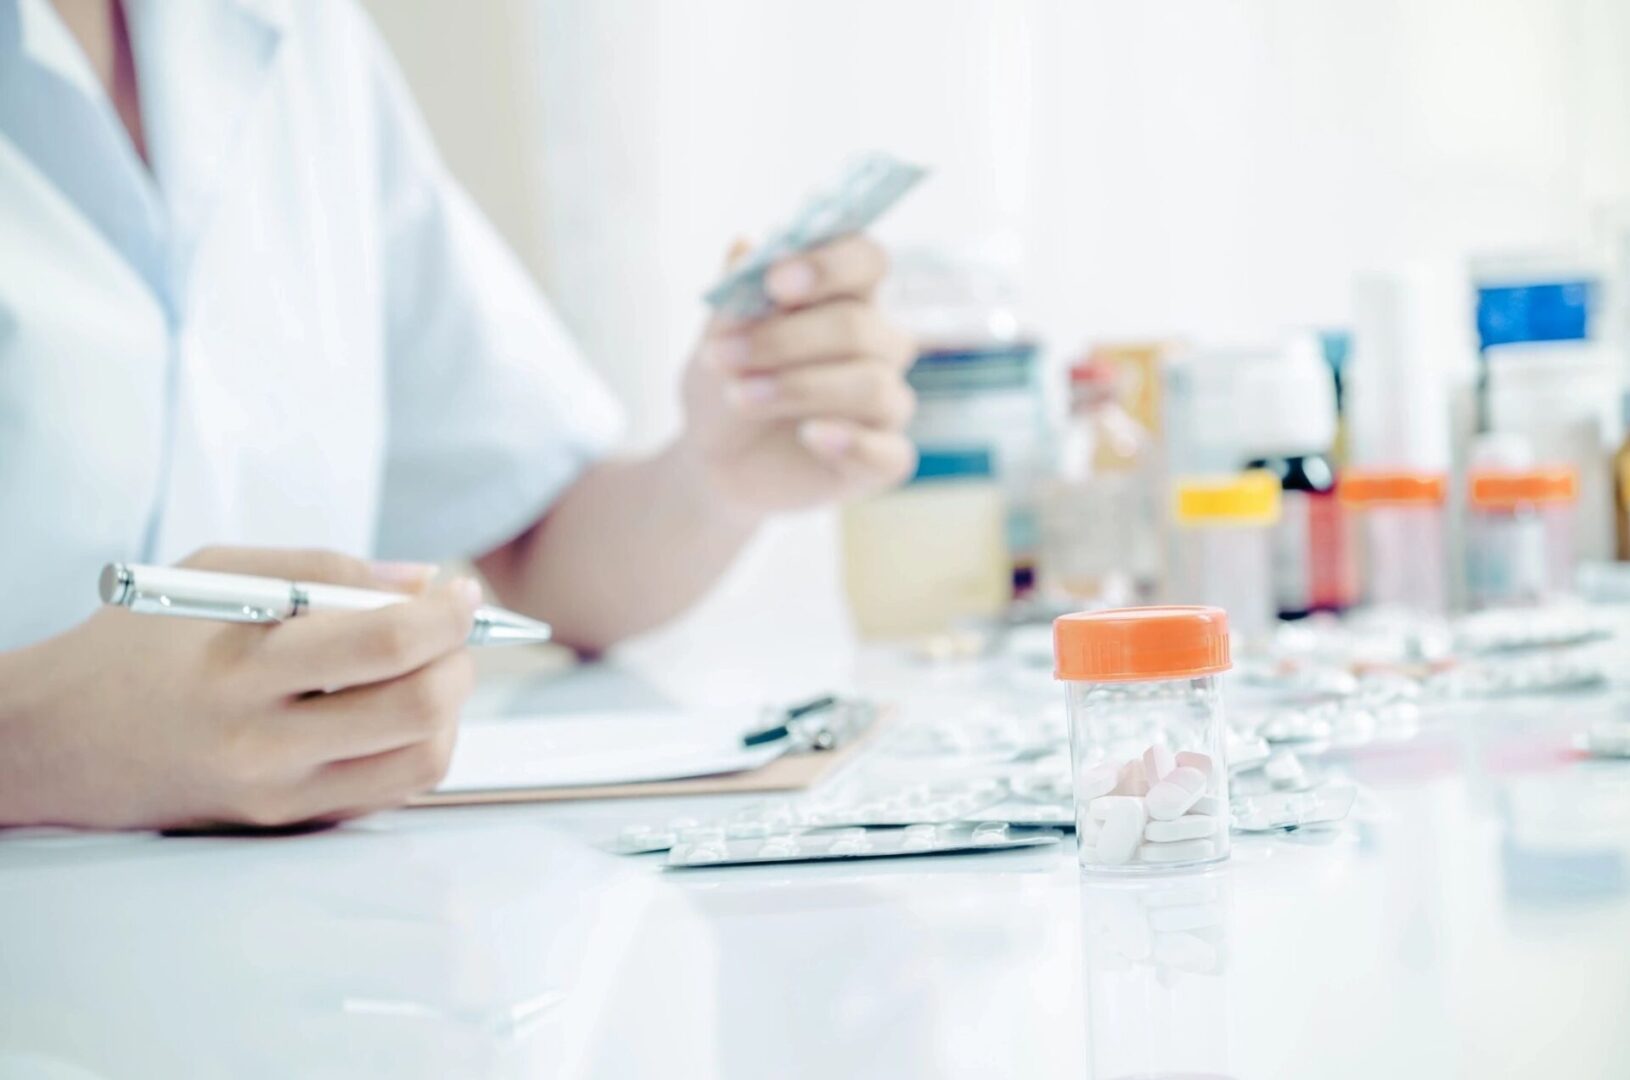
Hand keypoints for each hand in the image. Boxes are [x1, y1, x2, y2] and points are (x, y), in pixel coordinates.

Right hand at [0, 547, 479, 829]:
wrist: (59, 741)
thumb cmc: (138, 643)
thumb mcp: (218, 573)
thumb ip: (326, 568)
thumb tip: (422, 582)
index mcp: (244, 666)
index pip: (385, 641)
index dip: (445, 613)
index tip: (461, 589)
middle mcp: (265, 741)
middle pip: (419, 709)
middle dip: (460, 660)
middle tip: (452, 630)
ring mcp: (280, 794)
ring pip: (422, 760)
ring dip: (449, 707)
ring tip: (427, 668)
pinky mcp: (289, 824)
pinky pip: (392, 790)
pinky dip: (417, 743)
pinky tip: (394, 706)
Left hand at [679, 235, 918, 513]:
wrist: (716, 457)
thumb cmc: (728, 383)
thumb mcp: (717, 338)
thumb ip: (737, 297)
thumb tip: (745, 248)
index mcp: (845, 297)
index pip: (866, 259)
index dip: (829, 265)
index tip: (777, 282)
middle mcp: (877, 345)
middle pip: (859, 326)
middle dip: (785, 340)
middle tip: (724, 355)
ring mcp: (885, 403)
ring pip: (871, 385)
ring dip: (799, 388)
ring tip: (739, 397)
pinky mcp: (883, 459)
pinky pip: (890, 451)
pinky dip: (849, 442)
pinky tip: (810, 436)